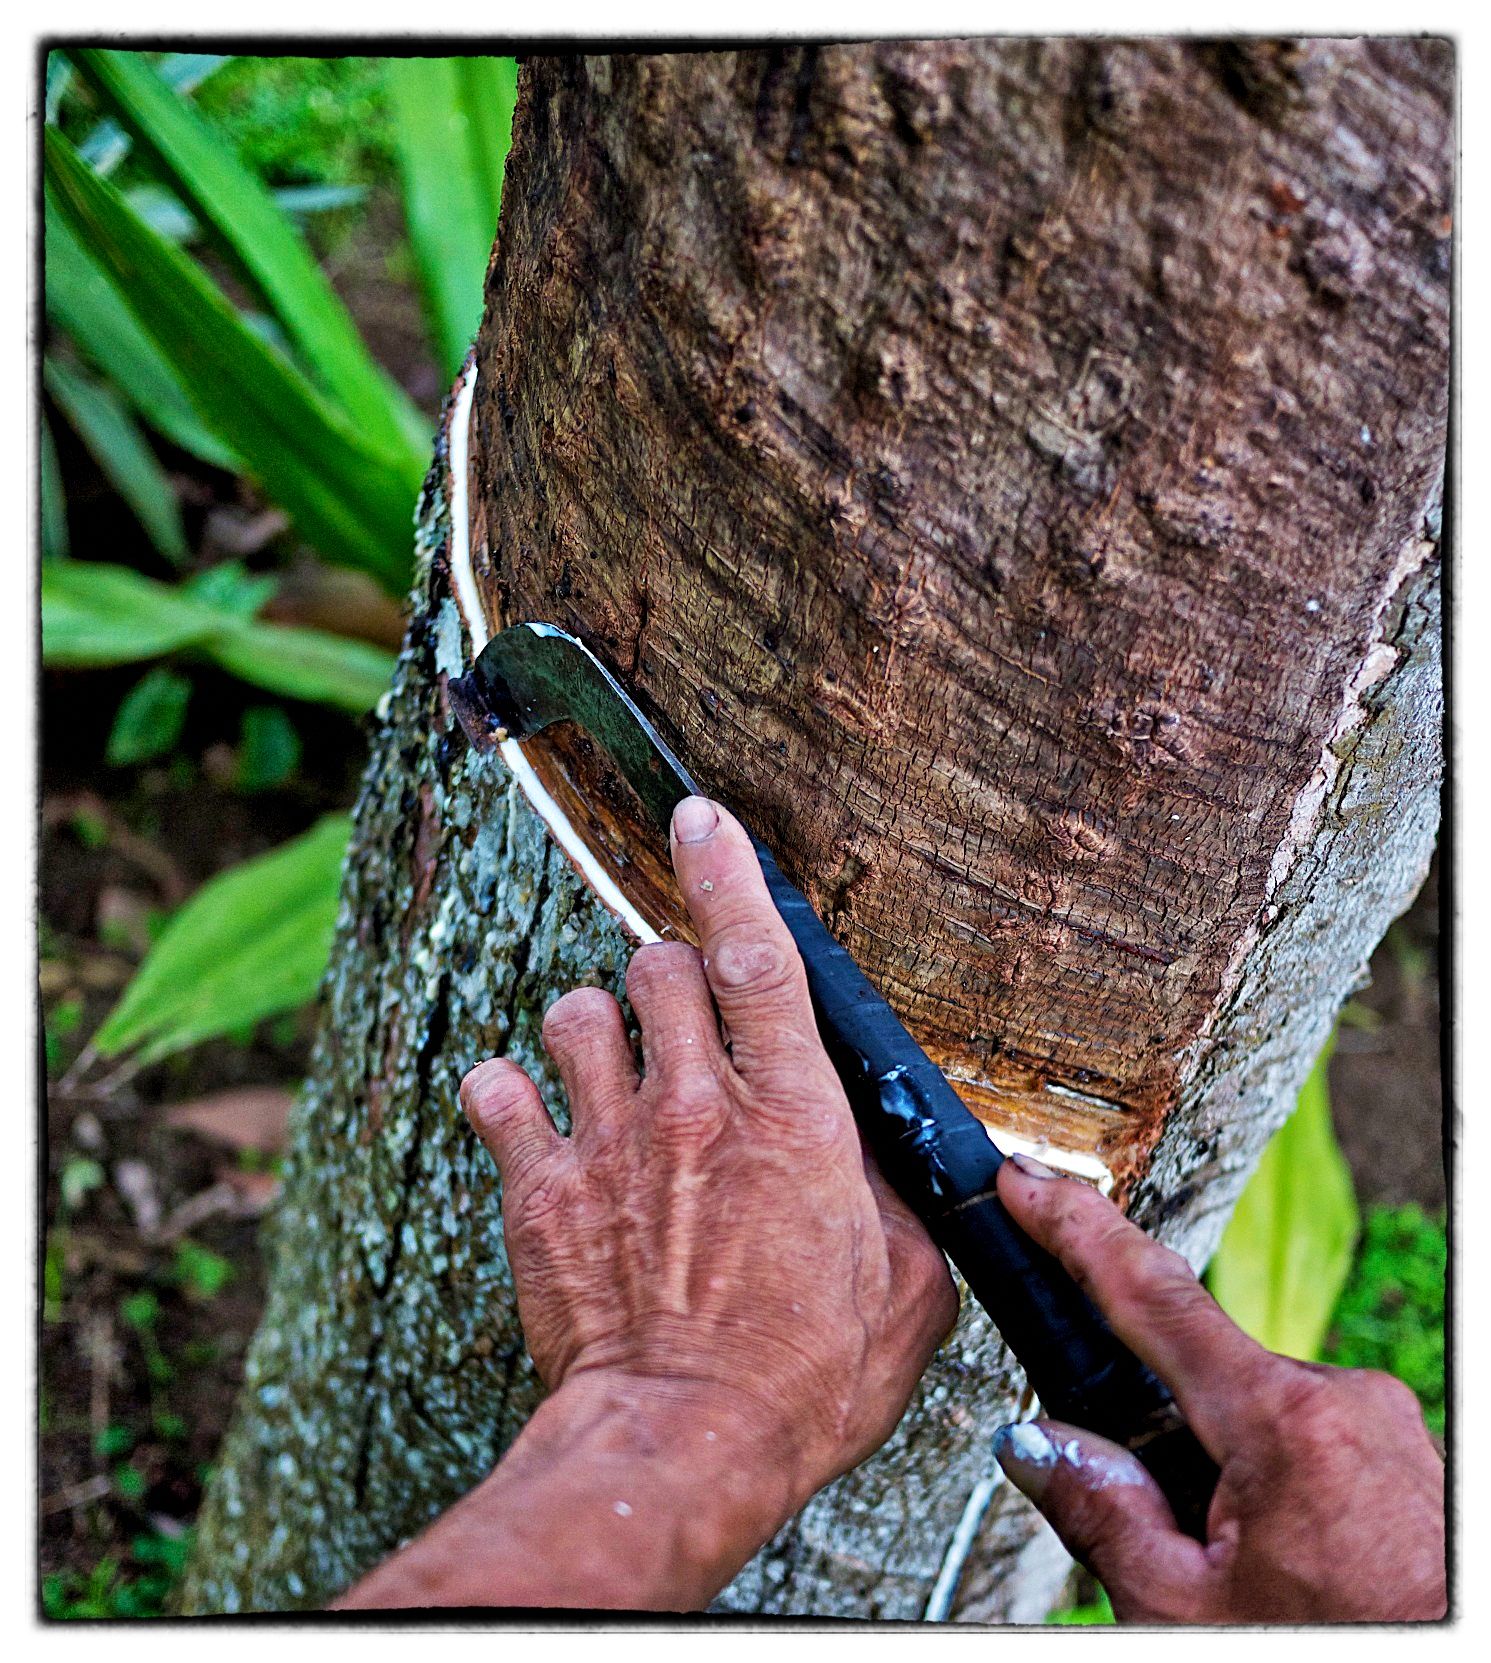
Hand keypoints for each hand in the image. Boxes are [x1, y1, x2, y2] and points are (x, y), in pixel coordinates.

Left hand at [455, 795, 956, 1593]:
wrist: (682, 1446)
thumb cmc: (802, 1379)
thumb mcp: (904, 1287)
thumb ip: (895, 1198)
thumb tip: (884, 1157)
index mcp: (792, 1117)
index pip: (757, 957)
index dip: (728, 872)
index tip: (702, 817)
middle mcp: (695, 1106)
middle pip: (656, 966)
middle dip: (667, 974)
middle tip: (681, 1023)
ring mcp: (609, 1141)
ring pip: (576, 1011)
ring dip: (593, 1024)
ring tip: (609, 1067)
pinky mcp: (541, 1189)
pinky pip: (498, 1093)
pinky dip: (507, 1092)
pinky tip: (525, 1113)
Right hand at [991, 1157, 1445, 1623]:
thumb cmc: (1341, 1662)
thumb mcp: (1185, 1615)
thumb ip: (1102, 1515)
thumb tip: (1038, 1445)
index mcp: (1284, 1423)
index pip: (1150, 1297)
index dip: (1075, 1230)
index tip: (1029, 1184)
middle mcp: (1346, 1403)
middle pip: (1201, 1377)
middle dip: (1158, 1440)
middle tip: (1163, 1541)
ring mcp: (1386, 1428)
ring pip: (1255, 1418)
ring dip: (1222, 1478)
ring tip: (1242, 1584)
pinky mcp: (1411, 1460)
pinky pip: (1310, 1445)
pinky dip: (1274, 1493)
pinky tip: (1286, 1572)